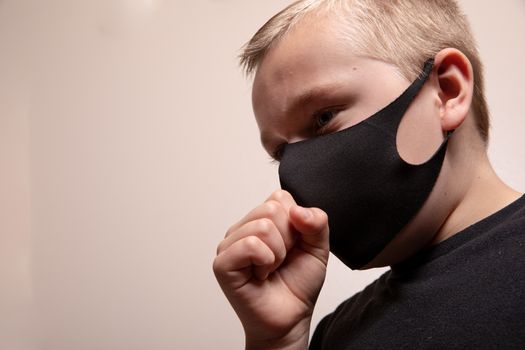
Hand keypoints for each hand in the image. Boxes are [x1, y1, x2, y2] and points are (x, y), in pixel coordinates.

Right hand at [213, 190, 329, 349]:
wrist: (291, 318)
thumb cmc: (298, 284)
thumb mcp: (318, 248)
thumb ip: (317, 222)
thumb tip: (297, 210)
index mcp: (262, 219)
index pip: (280, 197)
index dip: (296, 223)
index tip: (293, 246)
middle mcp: (243, 228)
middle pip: (272, 209)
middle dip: (288, 239)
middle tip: (281, 260)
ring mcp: (230, 244)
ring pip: (262, 226)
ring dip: (277, 254)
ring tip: (271, 268)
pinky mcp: (223, 263)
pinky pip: (250, 244)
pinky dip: (265, 261)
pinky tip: (261, 275)